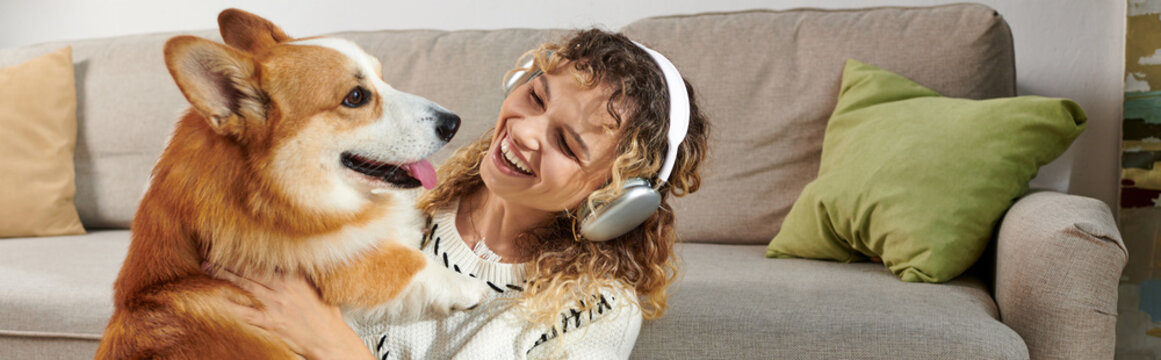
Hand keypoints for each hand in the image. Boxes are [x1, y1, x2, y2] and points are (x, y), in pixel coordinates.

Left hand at [202, 262, 373, 359]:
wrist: (329, 339)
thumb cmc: (325, 315)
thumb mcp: (315, 288)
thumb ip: (299, 276)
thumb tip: (287, 262)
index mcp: (294, 277)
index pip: (266, 259)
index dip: (246, 249)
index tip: (232, 239)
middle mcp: (283, 287)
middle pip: (250, 269)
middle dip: (229, 258)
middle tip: (210, 248)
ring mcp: (275, 304)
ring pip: (244, 285)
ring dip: (224, 275)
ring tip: (207, 266)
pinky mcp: (270, 322)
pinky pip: (245, 313)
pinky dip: (230, 306)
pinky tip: (215, 300)